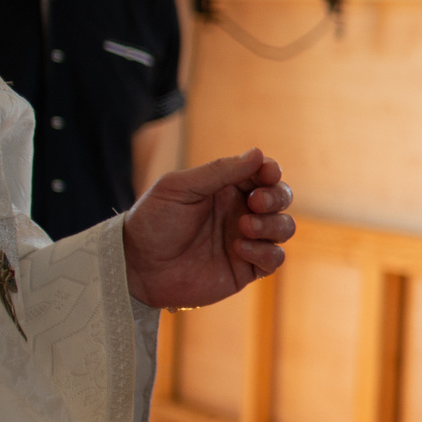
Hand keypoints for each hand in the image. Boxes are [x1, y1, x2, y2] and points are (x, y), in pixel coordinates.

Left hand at [122, 151, 294, 309]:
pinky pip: (274, 259)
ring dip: (273, 224)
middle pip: (281, 198)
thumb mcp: (180, 188)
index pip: (263, 174)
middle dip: (276, 197)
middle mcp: (241, 212)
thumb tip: (258, 153)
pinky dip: (265, 252)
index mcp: (227, 189)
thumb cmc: (153, 222)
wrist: (137, 267)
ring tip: (244, 226)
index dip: (271, 171)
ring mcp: (247, 240)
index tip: (267, 173)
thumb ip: (219, 171)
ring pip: (284, 227)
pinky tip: (238, 248)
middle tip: (255, 202)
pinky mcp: (246, 268)